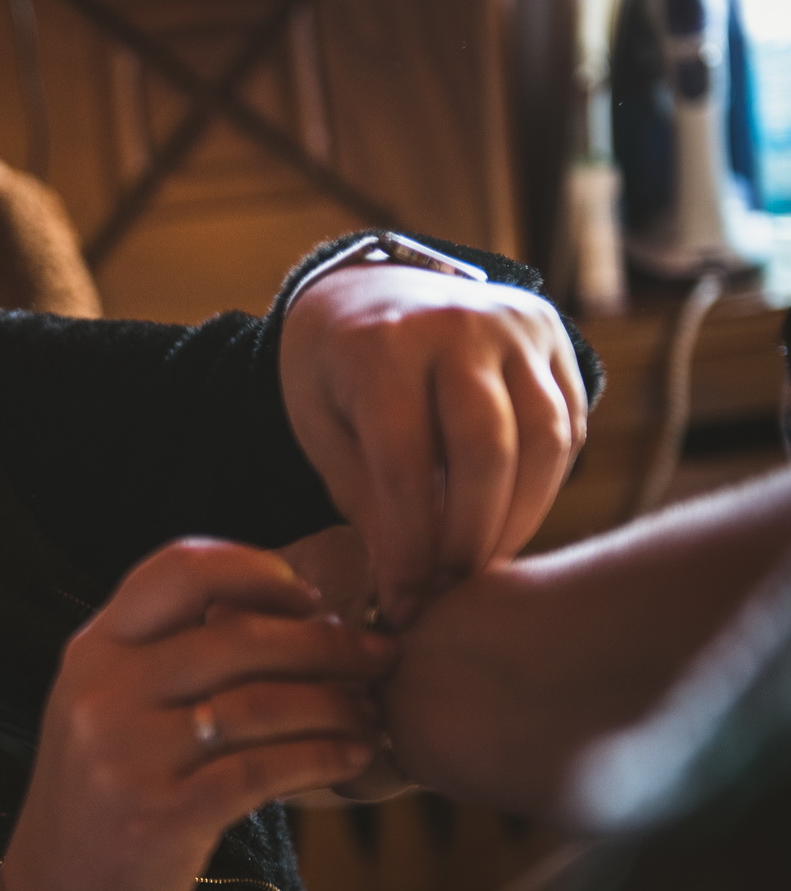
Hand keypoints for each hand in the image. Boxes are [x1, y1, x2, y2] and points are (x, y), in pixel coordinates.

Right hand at [0, 538, 392, 890]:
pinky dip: (323, 757)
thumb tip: (291, 615)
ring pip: (262, 703)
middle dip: (326, 644)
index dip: (257, 570)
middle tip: (377, 656)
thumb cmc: (108, 795)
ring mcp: (128, 754)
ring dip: (336, 704)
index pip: (179, 570)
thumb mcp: (111, 706)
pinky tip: (353, 758)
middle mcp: (104, 691)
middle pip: (239, 637)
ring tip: (371, 713)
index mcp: (94, 650)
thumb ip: (172, 656)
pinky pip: (265, 770)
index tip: (310, 598)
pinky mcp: (162, 816)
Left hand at [281, 263, 587, 626]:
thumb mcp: (321, 429)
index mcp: (381, 347)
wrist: (370, 290)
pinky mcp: (554, 336)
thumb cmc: (335, 373)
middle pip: (488, 452)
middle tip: (452, 589)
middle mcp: (457, 325)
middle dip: (472, 537)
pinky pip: (568, 424)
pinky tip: (511, 519)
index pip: (406, 463)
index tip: (403, 601)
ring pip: (545, 440)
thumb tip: (409, 581)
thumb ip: (365, 497)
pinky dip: (545, 483)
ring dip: (519, 517)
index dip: (409, 544)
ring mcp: (515, 324)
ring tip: (483, 564)